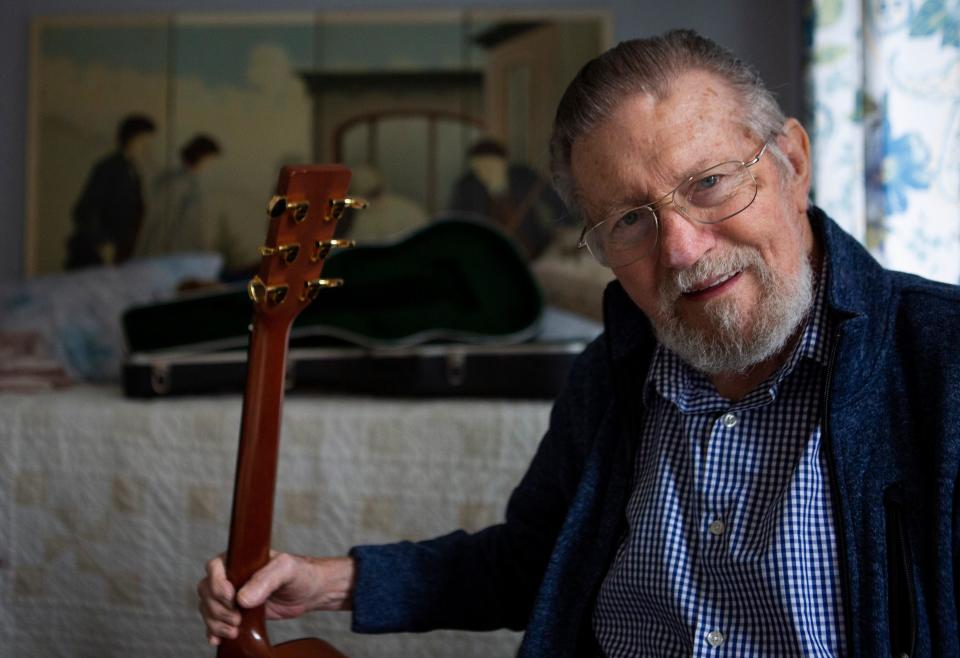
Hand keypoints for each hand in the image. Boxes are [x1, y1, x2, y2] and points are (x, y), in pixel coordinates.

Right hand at [197, 550, 354, 645]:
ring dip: (216, 622)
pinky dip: (214, 631)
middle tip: (237, 618)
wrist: (311, 592)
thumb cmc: (300, 573)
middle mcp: (233, 576)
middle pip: (207, 591)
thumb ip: (266, 580)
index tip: (231, 597)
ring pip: (209, 608)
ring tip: (234, 630)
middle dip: (218, 608)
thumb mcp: (286, 570)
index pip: (214, 567)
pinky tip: (218, 640)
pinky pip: (216, 621)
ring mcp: (233, 595)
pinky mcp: (238, 612)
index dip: (217, 584)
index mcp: (240, 559)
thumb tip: (243, 599)